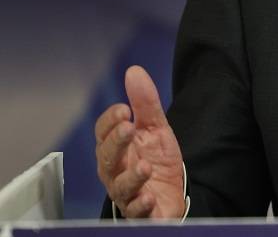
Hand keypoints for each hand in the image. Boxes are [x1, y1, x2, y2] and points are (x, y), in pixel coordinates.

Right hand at [95, 65, 185, 218]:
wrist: (169, 196)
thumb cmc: (155, 161)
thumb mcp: (155, 129)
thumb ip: (145, 103)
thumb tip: (134, 71)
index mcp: (115, 148)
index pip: (103, 132)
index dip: (111, 121)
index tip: (125, 109)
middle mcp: (115, 170)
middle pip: (108, 157)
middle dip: (116, 142)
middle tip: (128, 128)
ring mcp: (126, 192)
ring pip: (120, 185)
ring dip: (132, 176)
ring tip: (144, 166)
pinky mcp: (139, 212)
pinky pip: (135, 211)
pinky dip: (141, 205)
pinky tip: (149, 196)